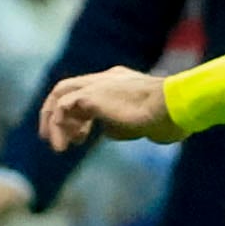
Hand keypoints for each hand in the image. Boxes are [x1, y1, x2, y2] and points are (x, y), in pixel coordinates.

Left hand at [40, 69, 177, 150]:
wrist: (170, 108)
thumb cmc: (165, 118)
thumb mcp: (138, 123)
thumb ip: (119, 123)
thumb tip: (105, 131)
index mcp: (117, 81)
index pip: (88, 92)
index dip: (79, 116)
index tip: (81, 137)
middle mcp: (104, 78)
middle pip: (68, 89)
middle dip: (58, 115)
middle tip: (54, 138)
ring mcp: (96, 83)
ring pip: (60, 94)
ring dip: (54, 122)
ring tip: (57, 147)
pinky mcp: (89, 94)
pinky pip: (61, 107)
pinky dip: (57, 127)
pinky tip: (62, 146)